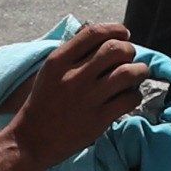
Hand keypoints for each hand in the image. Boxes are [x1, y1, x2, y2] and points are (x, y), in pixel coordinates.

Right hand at [0, 26, 144, 168]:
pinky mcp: (98, 119)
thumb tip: (102, 33)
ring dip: (139, 71)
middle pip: (115, 49)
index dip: (115, 29)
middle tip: (129, 58)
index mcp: (59, 61)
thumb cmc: (44, 102)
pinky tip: (129, 96)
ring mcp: (87, 98)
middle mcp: (73, 77)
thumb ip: (73, 52)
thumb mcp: (50, 71)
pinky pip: (130, 99)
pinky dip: (135, 95)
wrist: (31, 140)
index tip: (124, 35)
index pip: (94, 33)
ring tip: (138, 73)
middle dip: (129, 50)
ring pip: (128, 73)